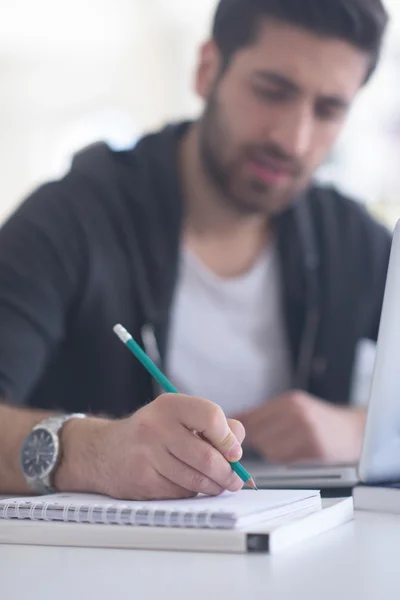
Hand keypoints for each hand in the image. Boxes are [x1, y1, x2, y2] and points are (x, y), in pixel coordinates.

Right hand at [55, 394, 244, 500]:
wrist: (105, 451)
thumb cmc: (154, 433)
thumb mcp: (180, 417)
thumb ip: (213, 425)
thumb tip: (237, 448)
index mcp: (170, 405)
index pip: (211, 416)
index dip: (228, 438)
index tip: (234, 452)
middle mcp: (156, 426)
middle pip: (206, 456)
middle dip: (227, 473)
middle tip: (234, 480)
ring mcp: (146, 454)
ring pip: (195, 480)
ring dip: (213, 487)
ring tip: (216, 484)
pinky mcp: (142, 480)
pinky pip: (180, 493)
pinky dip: (191, 493)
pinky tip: (187, 484)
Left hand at [236, 391, 365, 464]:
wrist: (353, 432)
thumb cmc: (321, 421)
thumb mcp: (295, 406)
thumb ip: (266, 412)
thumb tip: (236, 417)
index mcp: (290, 401)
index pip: (252, 417)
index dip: (244, 430)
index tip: (240, 437)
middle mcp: (297, 413)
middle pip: (258, 434)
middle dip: (259, 442)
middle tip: (270, 443)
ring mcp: (306, 431)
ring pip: (268, 449)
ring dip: (271, 452)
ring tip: (286, 447)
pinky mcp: (313, 449)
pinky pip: (284, 459)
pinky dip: (284, 459)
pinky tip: (295, 453)